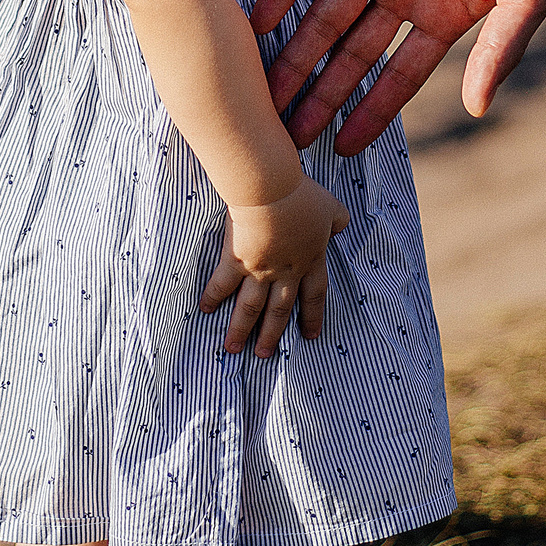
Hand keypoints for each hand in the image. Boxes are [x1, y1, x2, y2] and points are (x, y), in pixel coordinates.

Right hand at [200, 176, 351, 356]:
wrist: (271, 190)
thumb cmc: (302, 196)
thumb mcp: (333, 207)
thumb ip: (339, 221)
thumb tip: (340, 228)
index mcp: (310, 260)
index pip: (314, 295)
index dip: (313, 316)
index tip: (310, 336)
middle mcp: (286, 272)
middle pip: (280, 311)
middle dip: (272, 334)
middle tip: (264, 355)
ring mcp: (260, 269)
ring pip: (251, 307)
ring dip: (242, 329)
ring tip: (233, 348)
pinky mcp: (236, 260)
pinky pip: (223, 283)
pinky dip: (214, 297)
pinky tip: (205, 310)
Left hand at [249, 0, 545, 155]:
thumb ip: (501, 48)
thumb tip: (479, 108)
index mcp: (447, 11)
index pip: (399, 74)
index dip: (371, 111)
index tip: (342, 148)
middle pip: (352, 53)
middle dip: (321, 95)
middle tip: (286, 137)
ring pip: (325, 13)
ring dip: (296, 52)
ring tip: (265, 93)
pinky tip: (259, 20)